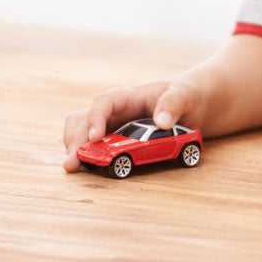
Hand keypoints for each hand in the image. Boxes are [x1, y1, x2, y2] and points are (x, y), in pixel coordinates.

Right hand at [62, 78, 206, 171]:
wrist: (189, 103)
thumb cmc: (186, 96)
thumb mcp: (185, 96)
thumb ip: (174, 104)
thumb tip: (162, 121)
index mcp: (130, 96)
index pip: (105, 102)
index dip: (96, 118)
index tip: (95, 138)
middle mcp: (116, 110)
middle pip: (84, 117)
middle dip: (76, 139)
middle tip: (72, 163)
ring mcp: (112, 124)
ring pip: (80, 129)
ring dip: (73, 145)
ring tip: (72, 166)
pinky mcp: (114, 138)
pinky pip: (90, 143)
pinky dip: (82, 152)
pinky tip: (83, 166)